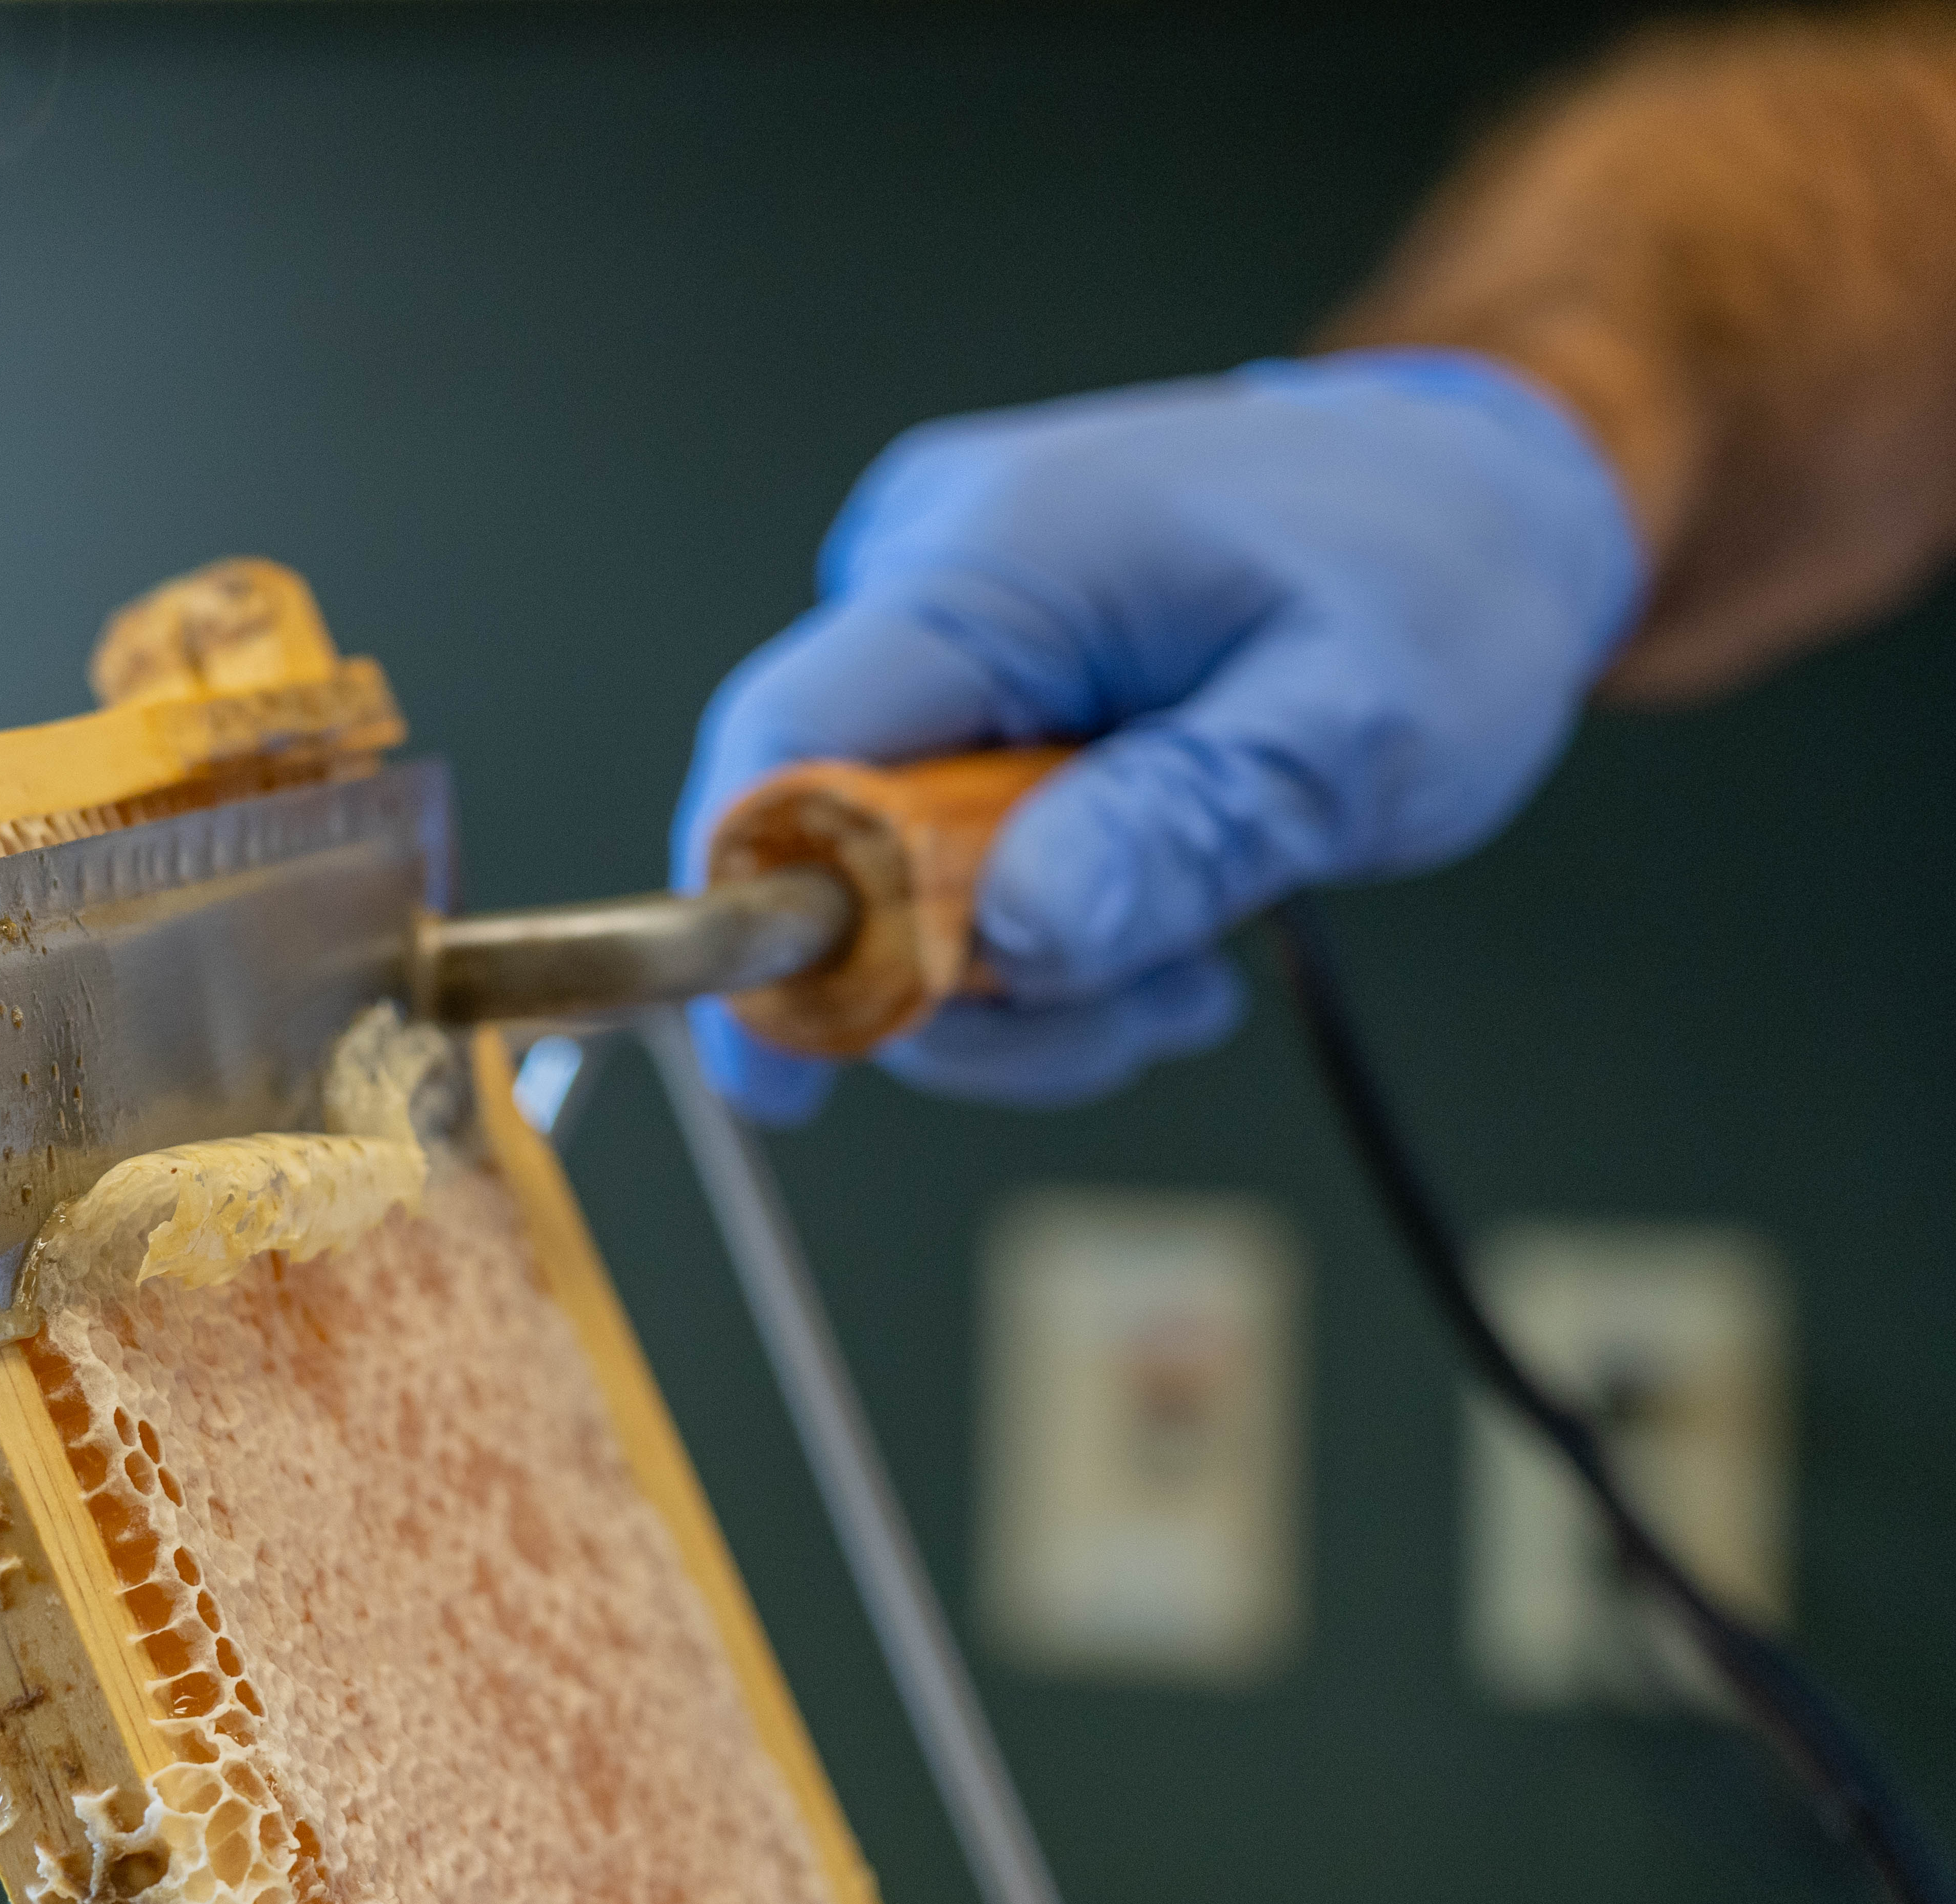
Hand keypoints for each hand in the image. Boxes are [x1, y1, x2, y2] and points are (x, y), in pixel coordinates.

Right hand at [670, 349, 1642, 1119]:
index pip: (787, 745)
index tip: (789, 1077)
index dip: (760, 920)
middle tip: (1132, 1025)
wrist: (1478, 492)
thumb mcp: (1362, 725)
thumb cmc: (1439, 575)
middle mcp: (930, 564)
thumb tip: (1020, 932)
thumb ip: (1184, 827)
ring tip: (1186, 972)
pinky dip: (1039, 915)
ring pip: (890, 868)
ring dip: (1023, 967)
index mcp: (998, 551)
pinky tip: (1163, 916)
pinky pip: (943, 838)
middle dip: (961, 981)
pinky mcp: (975, 669)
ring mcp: (945, 614)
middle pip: (829, 838)